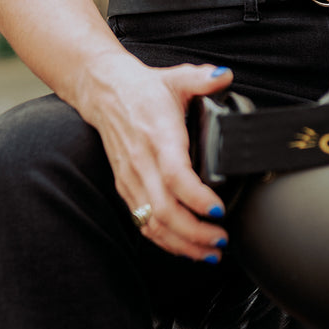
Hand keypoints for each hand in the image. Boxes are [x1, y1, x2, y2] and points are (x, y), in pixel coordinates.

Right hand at [81, 54, 233, 260]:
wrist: (105, 94)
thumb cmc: (143, 90)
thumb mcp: (176, 77)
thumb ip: (203, 78)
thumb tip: (224, 75)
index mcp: (158, 137)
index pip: (175, 175)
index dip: (196, 197)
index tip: (218, 209)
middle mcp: (142, 163)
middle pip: (164, 210)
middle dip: (194, 232)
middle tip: (221, 240)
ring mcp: (132, 179)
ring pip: (152, 223)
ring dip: (181, 244)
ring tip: (209, 252)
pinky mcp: (127, 188)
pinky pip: (144, 222)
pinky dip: (164, 240)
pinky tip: (185, 247)